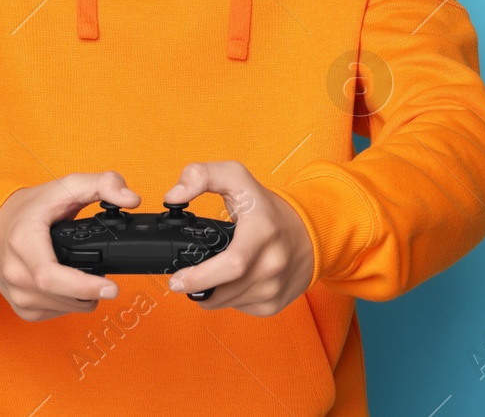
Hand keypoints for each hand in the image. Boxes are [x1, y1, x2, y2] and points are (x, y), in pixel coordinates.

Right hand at [0, 170, 139, 321]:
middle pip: (64, 297)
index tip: (111, 287)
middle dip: (92, 291)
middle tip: (108, 281)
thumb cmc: (31, 208)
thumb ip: (104, 184)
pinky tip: (70, 285)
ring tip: (86, 277)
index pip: (50, 276)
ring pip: (65, 309)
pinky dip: (70, 303)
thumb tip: (131, 199)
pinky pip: (57, 314)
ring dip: (84, 298)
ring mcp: (16, 294)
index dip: (84, 286)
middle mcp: (15, 272)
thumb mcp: (67, 186)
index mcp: (23, 241)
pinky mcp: (21, 308)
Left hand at [163, 160, 313, 315]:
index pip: (232, 264)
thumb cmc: (268, 208)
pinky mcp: (274, 304)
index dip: (199, 277)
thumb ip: (200, 176)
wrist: (311, 234)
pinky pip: (238, 308)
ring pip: (227, 303)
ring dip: (210, 294)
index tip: (177, 278)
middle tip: (181, 281)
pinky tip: (230, 281)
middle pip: (223, 291)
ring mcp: (274, 288)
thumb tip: (173, 196)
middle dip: (196, 289)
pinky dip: (227, 298)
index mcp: (262, 232)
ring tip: (208, 275)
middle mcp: (272, 264)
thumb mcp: (236, 178)